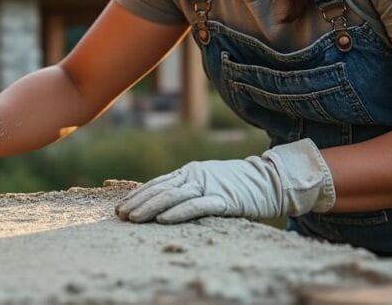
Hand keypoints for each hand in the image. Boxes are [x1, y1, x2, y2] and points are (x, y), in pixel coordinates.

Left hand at [115, 138, 335, 223]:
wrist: (271, 180)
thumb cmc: (237, 185)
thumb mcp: (208, 182)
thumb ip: (188, 188)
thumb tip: (163, 202)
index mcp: (190, 172)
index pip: (157, 183)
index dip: (137, 195)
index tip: (120, 208)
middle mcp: (196, 176)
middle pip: (160, 189)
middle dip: (138, 203)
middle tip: (120, 216)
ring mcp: (210, 186)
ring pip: (173, 196)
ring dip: (151, 208)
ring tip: (133, 218)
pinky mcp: (224, 199)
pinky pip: (197, 206)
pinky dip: (178, 213)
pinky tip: (164, 220)